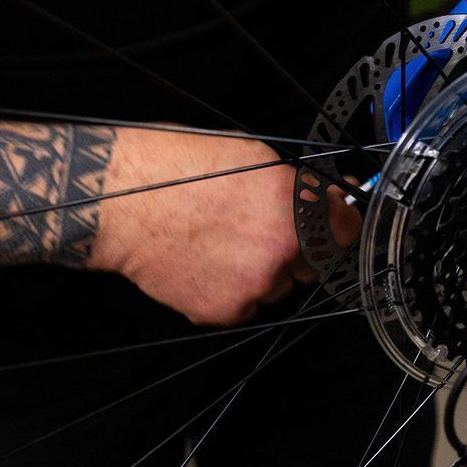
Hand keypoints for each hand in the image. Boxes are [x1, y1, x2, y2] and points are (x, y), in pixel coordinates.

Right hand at [87, 129, 359, 324]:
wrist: (120, 203)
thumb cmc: (177, 168)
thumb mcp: (250, 155)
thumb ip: (292, 185)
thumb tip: (320, 197)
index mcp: (294, 203)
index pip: (346, 227)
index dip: (340, 225)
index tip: (335, 225)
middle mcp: (283, 246)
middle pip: (313, 262)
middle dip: (296, 249)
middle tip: (260, 232)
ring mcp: (256, 284)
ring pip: (277, 287)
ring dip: (262, 272)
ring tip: (222, 245)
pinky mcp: (225, 311)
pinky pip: (245, 307)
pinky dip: (231, 292)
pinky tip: (206, 264)